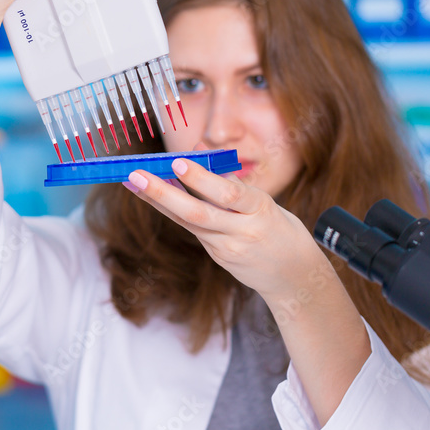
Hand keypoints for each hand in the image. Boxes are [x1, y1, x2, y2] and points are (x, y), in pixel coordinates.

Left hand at [125, 158, 331, 304]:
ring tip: (134, 182)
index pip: (228, 193)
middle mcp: (243, 231)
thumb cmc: (281, 230)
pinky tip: (153, 196)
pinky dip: (172, 211)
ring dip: (158, 200)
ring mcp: (228, 248)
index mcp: (261, 210)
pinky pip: (193, 229)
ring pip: (189, 222)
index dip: (201, 179)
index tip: (177, 161)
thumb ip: (232, 181)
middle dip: (163, 193)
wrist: (294, 278)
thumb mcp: (266, 202)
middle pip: (198, 212)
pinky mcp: (218, 257)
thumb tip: (199, 151)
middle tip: (136, 174)